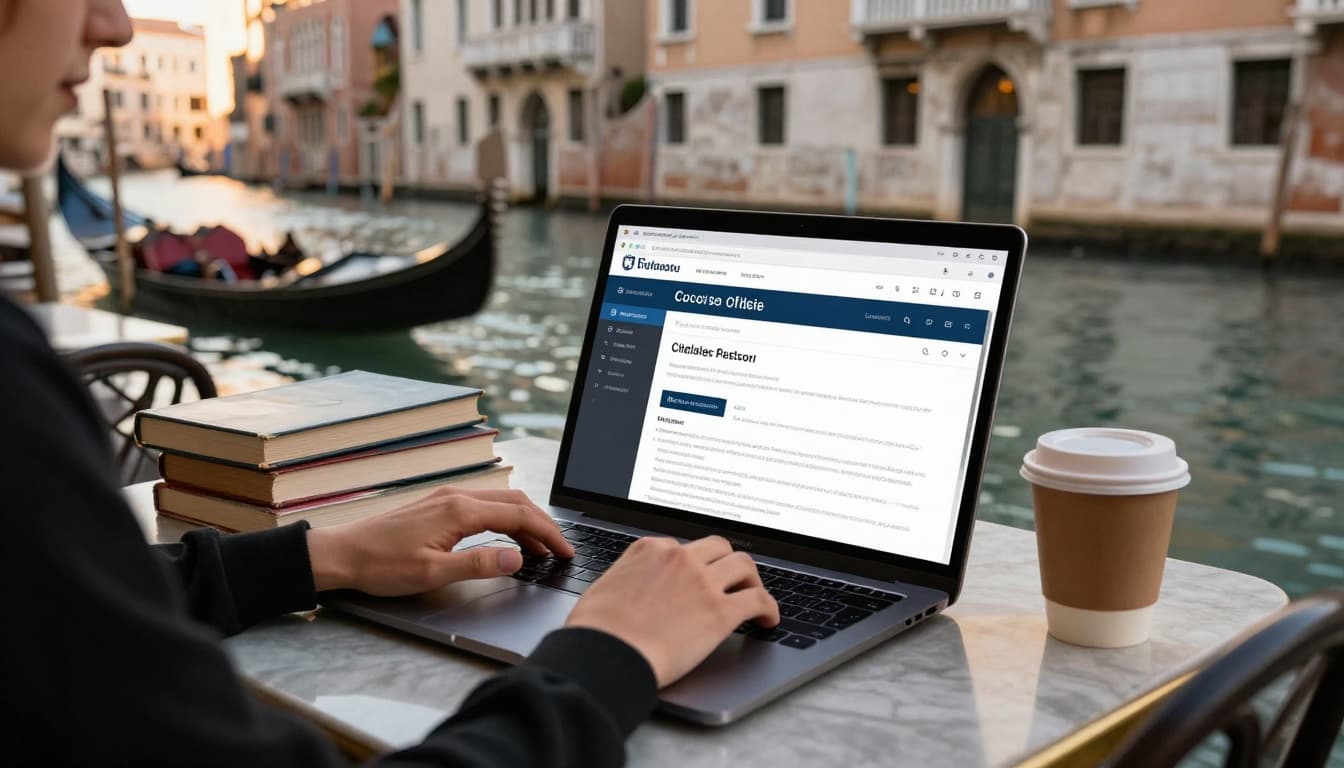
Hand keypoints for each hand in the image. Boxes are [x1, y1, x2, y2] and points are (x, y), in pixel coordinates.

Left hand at [305, 487, 573, 595]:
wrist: (342, 554)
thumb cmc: (381, 566)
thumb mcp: (432, 573)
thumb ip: (478, 565)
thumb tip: (517, 559)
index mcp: (460, 511)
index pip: (519, 517)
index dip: (548, 535)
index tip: (565, 552)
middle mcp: (456, 497)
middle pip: (515, 503)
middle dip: (543, 525)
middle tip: (560, 550)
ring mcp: (446, 498)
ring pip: (500, 502)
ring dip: (524, 522)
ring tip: (538, 549)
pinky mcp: (437, 505)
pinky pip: (483, 506)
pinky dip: (504, 520)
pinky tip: (504, 538)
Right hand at [565, 535, 779, 687]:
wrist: (605, 653)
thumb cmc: (596, 631)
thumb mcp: (604, 587)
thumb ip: (627, 578)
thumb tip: (631, 587)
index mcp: (650, 549)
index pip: (683, 547)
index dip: (694, 565)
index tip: (698, 577)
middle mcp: (679, 558)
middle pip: (718, 547)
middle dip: (727, 563)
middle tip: (731, 581)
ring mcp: (702, 582)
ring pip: (744, 565)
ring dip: (752, 580)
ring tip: (754, 595)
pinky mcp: (719, 611)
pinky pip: (758, 600)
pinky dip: (769, 608)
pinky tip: (768, 619)